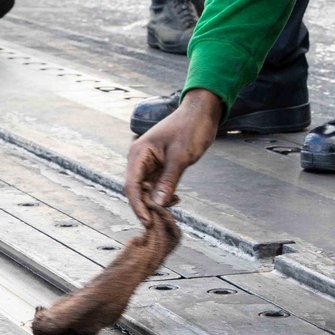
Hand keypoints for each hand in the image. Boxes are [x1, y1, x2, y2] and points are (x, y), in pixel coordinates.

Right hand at [124, 88, 222, 226]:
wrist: (202, 112)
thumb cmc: (191, 128)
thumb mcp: (181, 156)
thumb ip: (168, 180)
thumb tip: (157, 204)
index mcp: (139, 153)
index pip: (132, 186)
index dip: (138, 206)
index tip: (148, 222)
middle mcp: (139, 158)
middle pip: (137, 190)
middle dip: (148, 205)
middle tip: (163, 219)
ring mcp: (149, 162)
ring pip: (147, 189)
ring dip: (157, 200)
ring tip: (173, 206)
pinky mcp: (160, 164)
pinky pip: (157, 184)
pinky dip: (164, 193)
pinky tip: (175, 198)